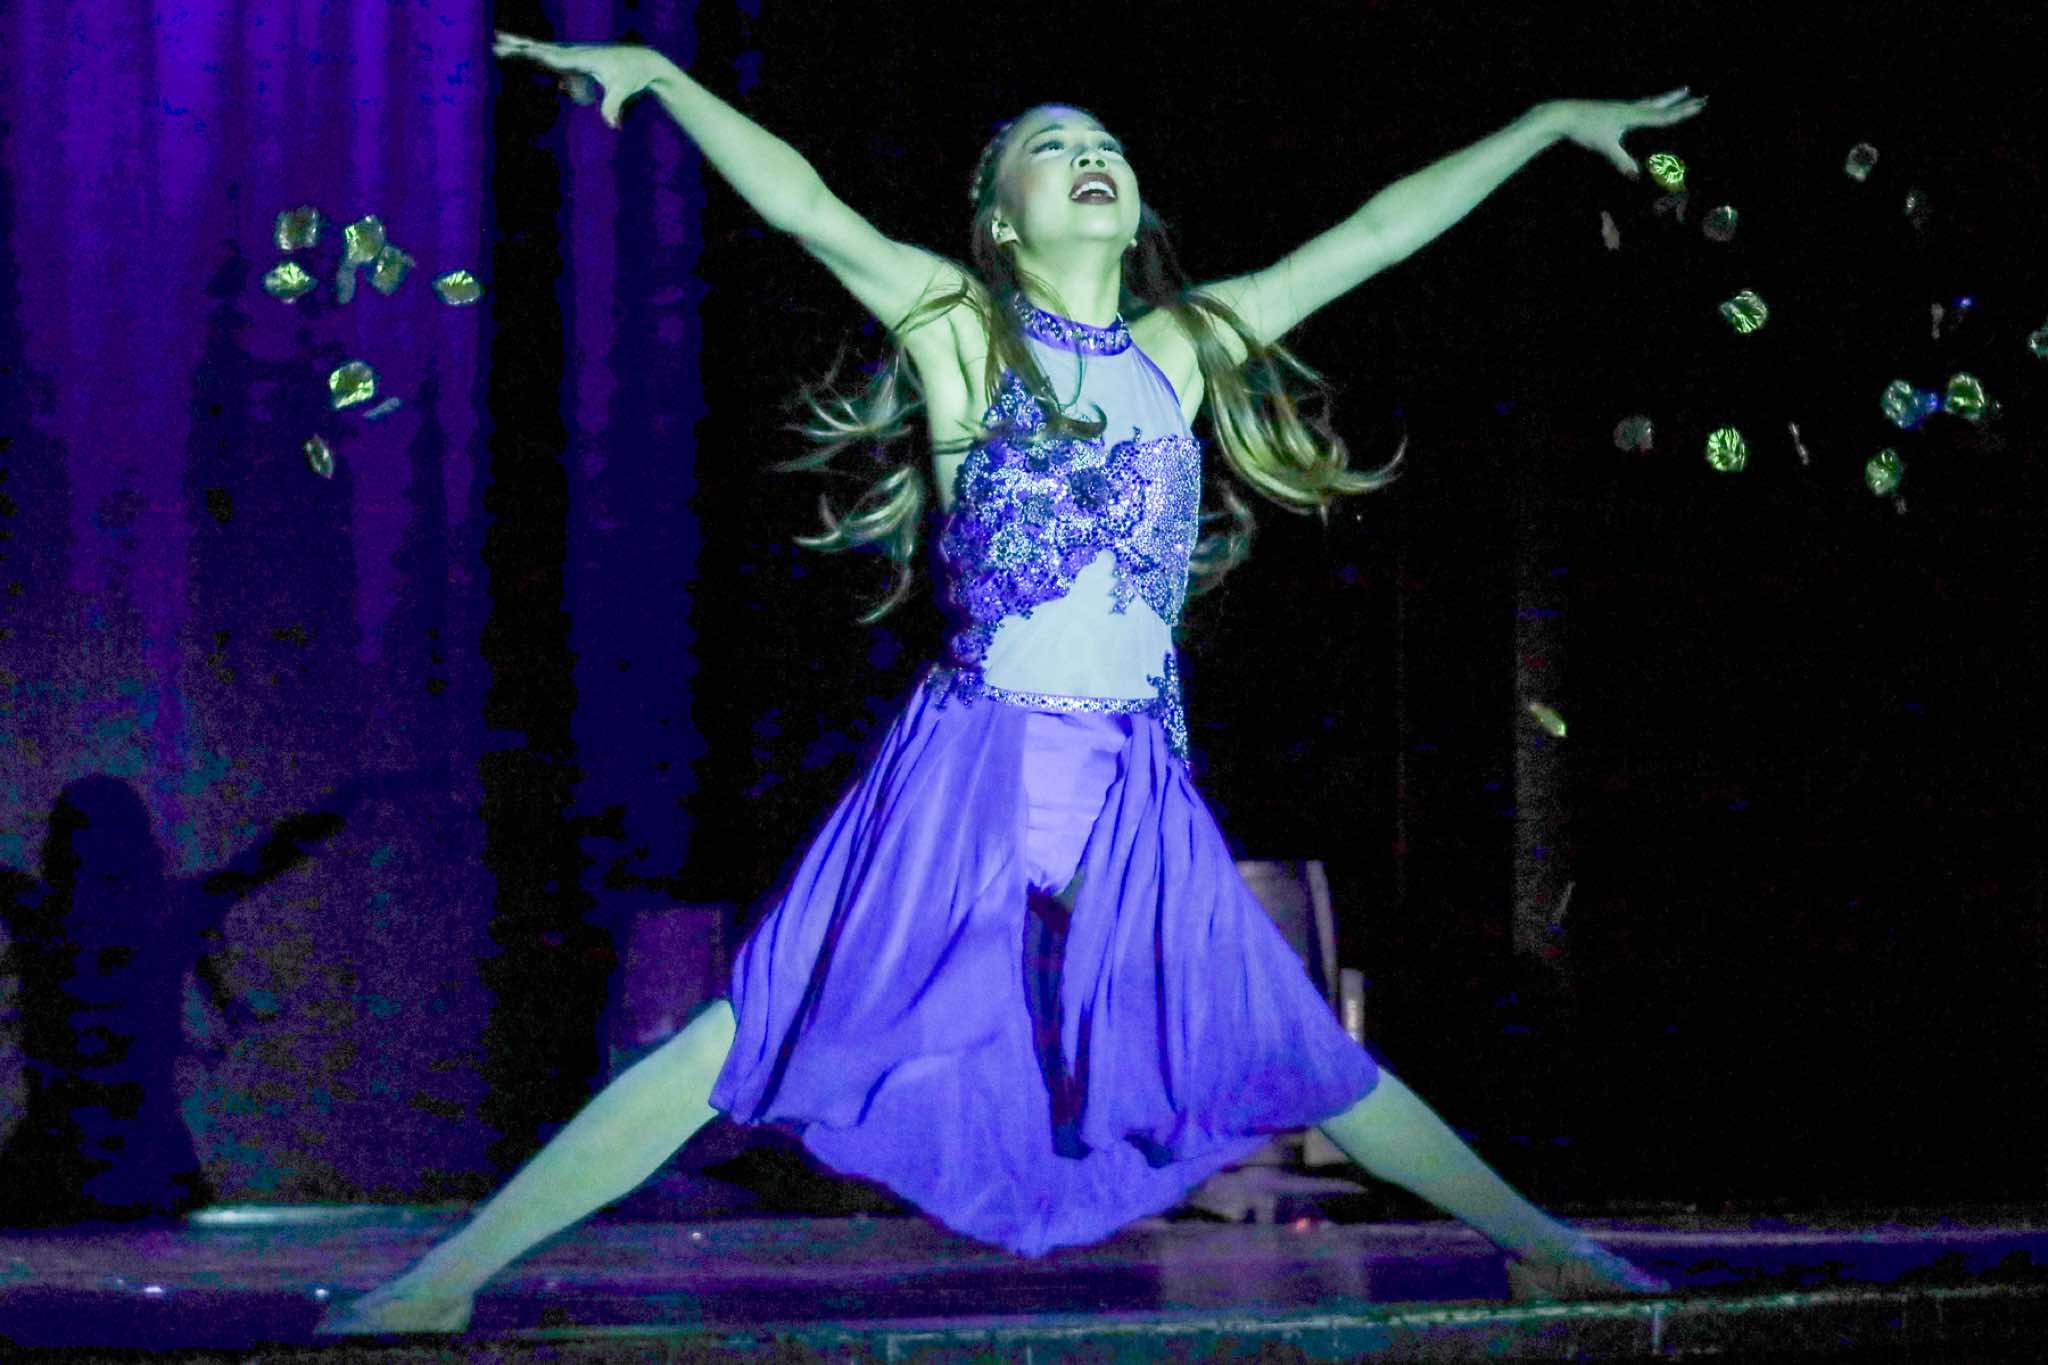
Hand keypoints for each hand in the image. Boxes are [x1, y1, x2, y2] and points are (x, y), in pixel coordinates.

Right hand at [493, 30, 671, 130]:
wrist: (643, 61)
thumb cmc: (634, 76)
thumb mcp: (624, 91)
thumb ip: (614, 107)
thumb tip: (612, 124)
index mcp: (582, 58)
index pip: (552, 58)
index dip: (535, 55)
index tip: (517, 52)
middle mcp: (574, 52)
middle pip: (541, 49)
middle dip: (518, 46)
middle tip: (495, 42)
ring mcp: (574, 54)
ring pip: (542, 49)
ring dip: (519, 45)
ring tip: (497, 40)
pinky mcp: (576, 59)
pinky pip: (550, 56)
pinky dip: (533, 52)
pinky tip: (520, 50)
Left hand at [1547, 88, 1706, 178]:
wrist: (1564, 115)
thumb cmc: (1584, 129)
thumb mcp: (1605, 147)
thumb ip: (1622, 161)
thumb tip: (1636, 177)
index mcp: (1633, 115)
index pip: (1663, 116)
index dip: (1683, 112)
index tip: (1700, 105)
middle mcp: (1631, 108)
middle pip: (1662, 104)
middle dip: (1682, 102)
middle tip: (1701, 96)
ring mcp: (1622, 108)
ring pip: (1652, 101)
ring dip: (1669, 98)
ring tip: (1683, 91)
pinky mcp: (1614, 110)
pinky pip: (1640, 106)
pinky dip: (1652, 104)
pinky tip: (1649, 106)